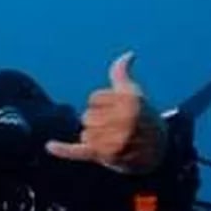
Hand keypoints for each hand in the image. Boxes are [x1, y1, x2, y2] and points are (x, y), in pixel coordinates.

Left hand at [45, 50, 166, 173]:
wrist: (160, 150)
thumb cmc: (143, 116)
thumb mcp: (134, 93)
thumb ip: (123, 74)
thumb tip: (128, 54)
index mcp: (129, 101)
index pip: (94, 98)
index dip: (102, 104)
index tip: (118, 111)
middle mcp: (124, 120)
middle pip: (87, 117)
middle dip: (99, 122)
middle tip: (117, 129)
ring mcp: (115, 140)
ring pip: (85, 134)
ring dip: (95, 139)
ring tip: (115, 141)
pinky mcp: (106, 156)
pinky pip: (79, 151)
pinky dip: (63, 150)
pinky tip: (50, 146)